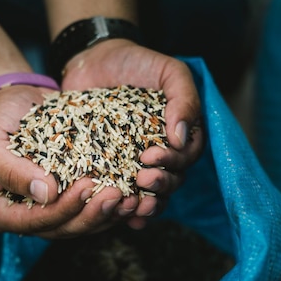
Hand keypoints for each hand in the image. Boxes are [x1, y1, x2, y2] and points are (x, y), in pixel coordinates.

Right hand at [0, 84, 135, 237]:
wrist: (17, 104)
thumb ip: (9, 170)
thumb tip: (45, 194)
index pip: (33, 222)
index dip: (62, 210)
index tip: (85, 186)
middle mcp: (26, 218)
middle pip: (62, 229)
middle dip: (91, 215)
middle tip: (116, 195)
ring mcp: (50, 211)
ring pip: (82, 225)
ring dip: (108, 215)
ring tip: (131, 199)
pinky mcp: (70, 199)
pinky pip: (92, 210)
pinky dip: (113, 206)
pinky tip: (133, 195)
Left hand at [61, 39, 204, 228]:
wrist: (94, 60)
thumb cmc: (136, 63)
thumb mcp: (168, 71)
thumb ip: (183, 98)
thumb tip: (181, 139)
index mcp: (179, 135)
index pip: (186, 158)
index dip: (172, 163)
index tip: (150, 155)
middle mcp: (161, 154)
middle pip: (171, 181)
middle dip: (160, 185)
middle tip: (142, 177)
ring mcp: (135, 164)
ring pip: (151, 194)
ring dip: (147, 206)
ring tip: (134, 207)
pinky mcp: (110, 169)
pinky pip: (123, 195)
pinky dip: (126, 212)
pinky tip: (125, 219)